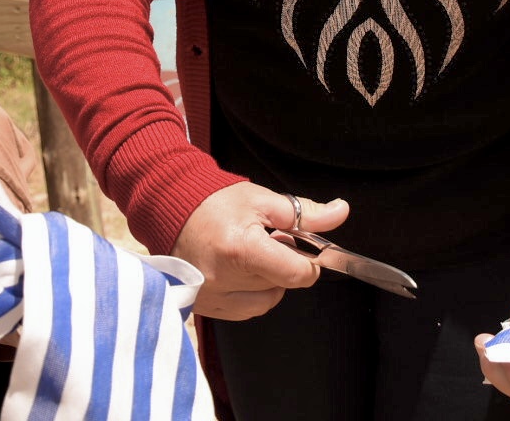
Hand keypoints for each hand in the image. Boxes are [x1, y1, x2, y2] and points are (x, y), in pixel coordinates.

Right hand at [170, 181, 348, 320]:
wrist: (169, 209)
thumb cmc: (214, 202)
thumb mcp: (263, 200)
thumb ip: (305, 212)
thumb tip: (340, 212)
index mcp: (241, 250)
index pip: (297, 274)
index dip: (308, 262)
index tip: (301, 249)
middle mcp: (224, 279)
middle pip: (281, 285)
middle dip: (282, 263)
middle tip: (266, 241)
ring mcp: (212, 297)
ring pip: (265, 301)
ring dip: (267, 281)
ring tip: (250, 255)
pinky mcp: (205, 307)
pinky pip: (245, 309)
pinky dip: (249, 293)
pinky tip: (237, 270)